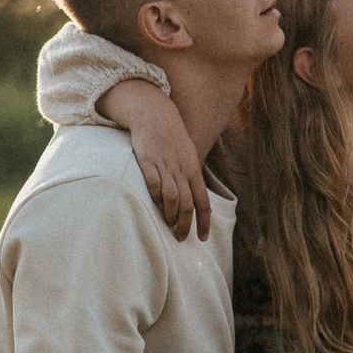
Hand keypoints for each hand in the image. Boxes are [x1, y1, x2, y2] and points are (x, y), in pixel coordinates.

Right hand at [101, 78, 209, 239]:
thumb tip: (192, 199)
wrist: (155, 114)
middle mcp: (182, 169)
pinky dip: (156, 199)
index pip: (203, 201)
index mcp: (194, 169)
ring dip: (171, 217)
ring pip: (172, 198)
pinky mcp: (148, 162)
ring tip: (169, 227)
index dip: (204, 222)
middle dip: (185, 225)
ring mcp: (165, 166)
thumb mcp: (187, 155)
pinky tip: (156, 207)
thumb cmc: (172, 137)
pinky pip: (154, 185)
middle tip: (181, 238)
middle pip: (187, 204)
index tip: (203, 238)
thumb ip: (189, 176)